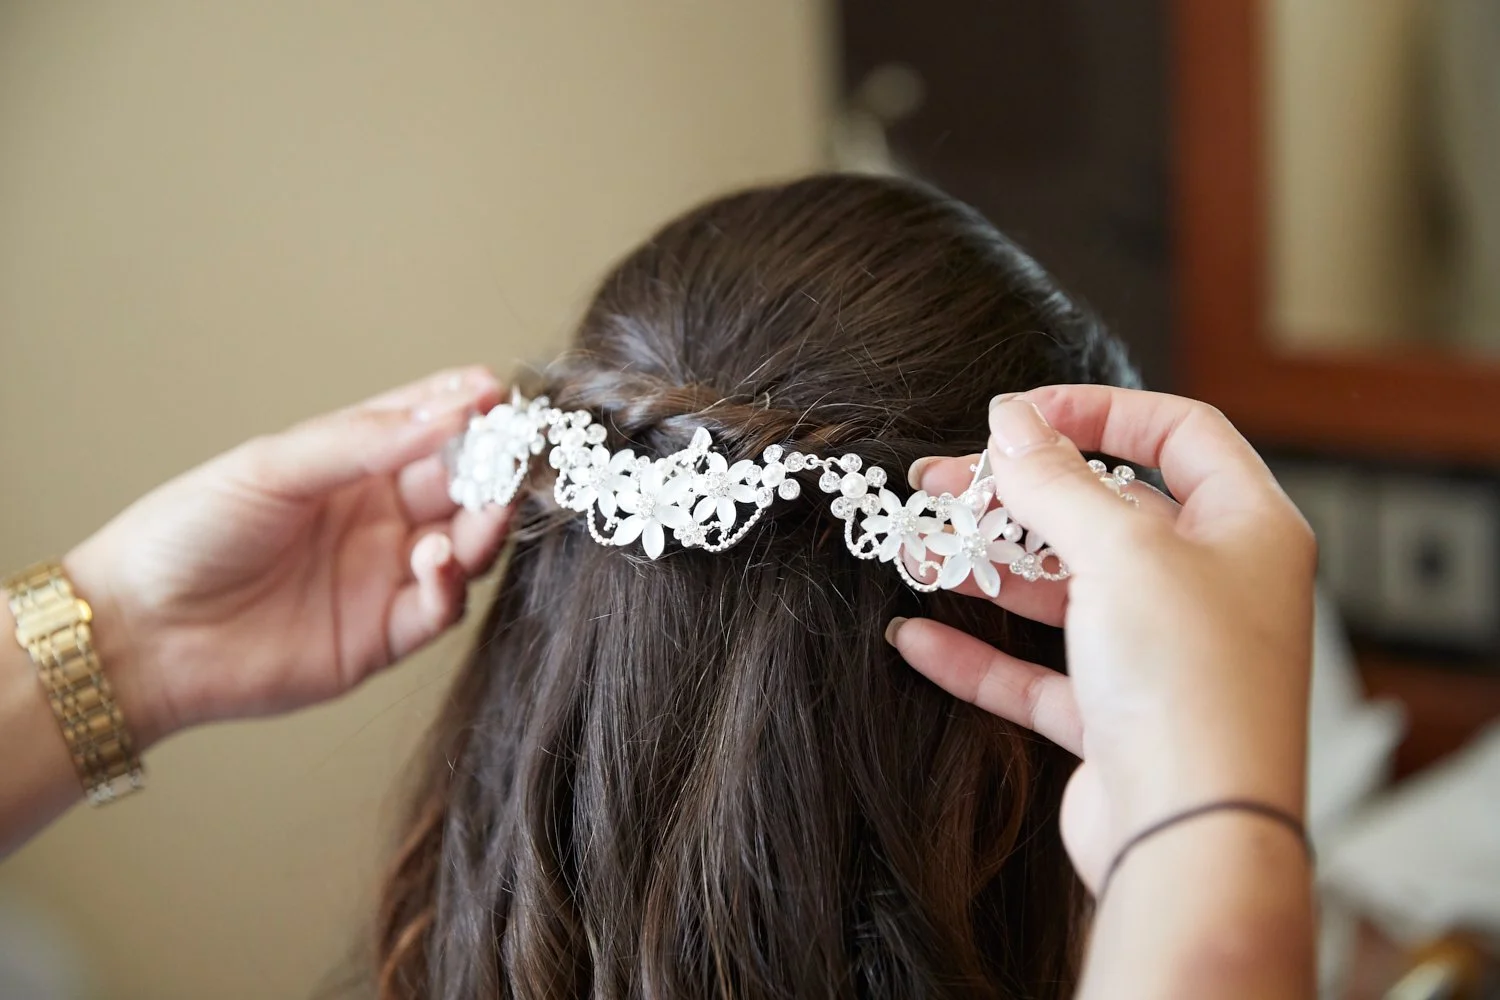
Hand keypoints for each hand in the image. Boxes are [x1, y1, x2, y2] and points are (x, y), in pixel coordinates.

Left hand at [63, 367, 510, 747]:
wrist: (139, 633)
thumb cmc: (187, 536)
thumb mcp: (274, 467)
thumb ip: (365, 441)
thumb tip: (451, 411)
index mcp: (351, 464)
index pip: (428, 426)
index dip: (467, 408)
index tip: (498, 393)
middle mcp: (379, 516)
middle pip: (461, 485)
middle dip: (492, 469)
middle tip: (514, 458)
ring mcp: (386, 574)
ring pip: (466, 545)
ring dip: (484, 525)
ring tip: (483, 511)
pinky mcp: (385, 635)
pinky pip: (441, 608)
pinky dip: (451, 584)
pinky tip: (435, 561)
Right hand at [887, 386, 1315, 890]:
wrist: (1193, 836)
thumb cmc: (1191, 682)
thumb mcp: (1121, 551)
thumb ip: (1056, 481)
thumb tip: (1011, 421)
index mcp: (1246, 529)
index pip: (1178, 433)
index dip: (1100, 410)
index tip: (1021, 416)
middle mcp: (1211, 587)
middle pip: (1106, 512)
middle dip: (1019, 494)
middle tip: (940, 480)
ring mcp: (1161, 655)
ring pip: (1064, 591)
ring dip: (989, 568)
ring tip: (917, 547)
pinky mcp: (1116, 718)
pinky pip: (1038, 672)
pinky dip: (979, 652)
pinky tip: (918, 637)